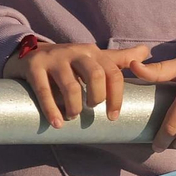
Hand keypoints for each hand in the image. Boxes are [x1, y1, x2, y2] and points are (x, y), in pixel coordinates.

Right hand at [3, 42, 149, 128]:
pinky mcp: (34, 66)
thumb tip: (146, 52)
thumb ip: (118, 58)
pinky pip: (44, 90)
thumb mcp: (93, 58)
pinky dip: (52, 110)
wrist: (29, 53)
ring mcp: (54, 58)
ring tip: (71, 117)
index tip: (112, 117)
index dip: (116, 97)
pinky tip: (57, 123)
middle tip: (90, 111)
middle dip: (96, 98)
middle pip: (95, 75)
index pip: (113, 73)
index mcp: (92, 52)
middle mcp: (75, 52)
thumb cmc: (68, 62)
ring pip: (71, 86)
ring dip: (74, 107)